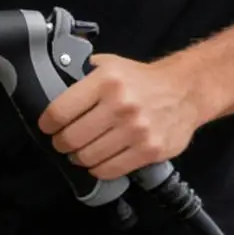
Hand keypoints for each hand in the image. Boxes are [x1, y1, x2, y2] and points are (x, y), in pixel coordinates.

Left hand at [37, 54, 201, 182]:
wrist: (186, 90)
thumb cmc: (141, 79)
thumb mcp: (109, 65)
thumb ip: (81, 73)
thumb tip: (51, 83)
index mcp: (105, 81)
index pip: (60, 111)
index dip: (47, 124)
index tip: (47, 127)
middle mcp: (121, 105)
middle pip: (71, 138)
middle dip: (61, 143)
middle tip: (62, 142)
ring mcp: (137, 130)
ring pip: (88, 157)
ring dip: (78, 158)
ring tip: (80, 152)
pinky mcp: (150, 150)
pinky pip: (110, 169)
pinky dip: (98, 169)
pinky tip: (98, 161)